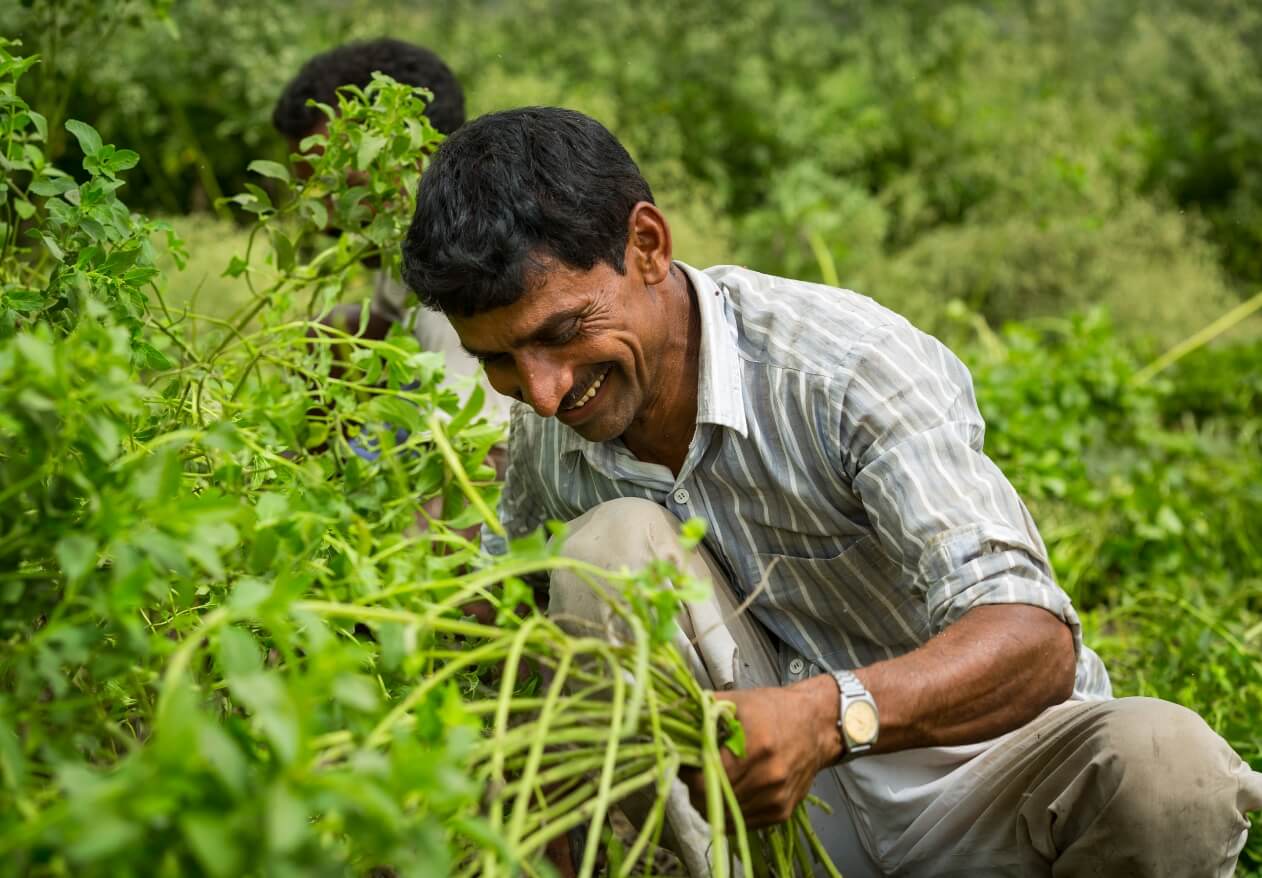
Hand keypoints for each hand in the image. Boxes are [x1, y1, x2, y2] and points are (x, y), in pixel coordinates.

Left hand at [684, 675, 842, 827]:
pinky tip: (731, 790)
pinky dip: (730, 810)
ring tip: (713, 780)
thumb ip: (702, 712)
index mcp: (755, 746)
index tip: (686, 762)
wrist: (816, 725)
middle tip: (696, 772)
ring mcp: (776, 798)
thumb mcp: (736, 701)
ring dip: (711, 802)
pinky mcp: (781, 811)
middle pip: (711, 801)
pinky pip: (742, 823)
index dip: (688, 773)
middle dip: (696, 788)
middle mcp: (768, 777)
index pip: (703, 779)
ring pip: (725, 816)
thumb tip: (672, 725)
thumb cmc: (775, 709)